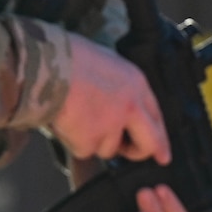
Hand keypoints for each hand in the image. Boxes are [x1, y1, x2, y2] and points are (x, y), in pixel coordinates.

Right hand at [52, 34, 169, 162]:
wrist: (49, 65)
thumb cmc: (70, 57)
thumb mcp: (107, 62)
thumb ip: (120, 86)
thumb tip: (118, 102)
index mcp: (136, 84)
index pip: (156, 117)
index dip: (159, 138)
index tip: (161, 153)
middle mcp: (130, 107)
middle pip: (147, 143)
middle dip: (139, 153)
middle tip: (132, 155)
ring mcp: (111, 126)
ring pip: (108, 148)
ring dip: (93, 140)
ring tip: (75, 115)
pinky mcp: (90, 140)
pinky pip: (83, 149)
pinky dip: (72, 140)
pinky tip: (65, 120)